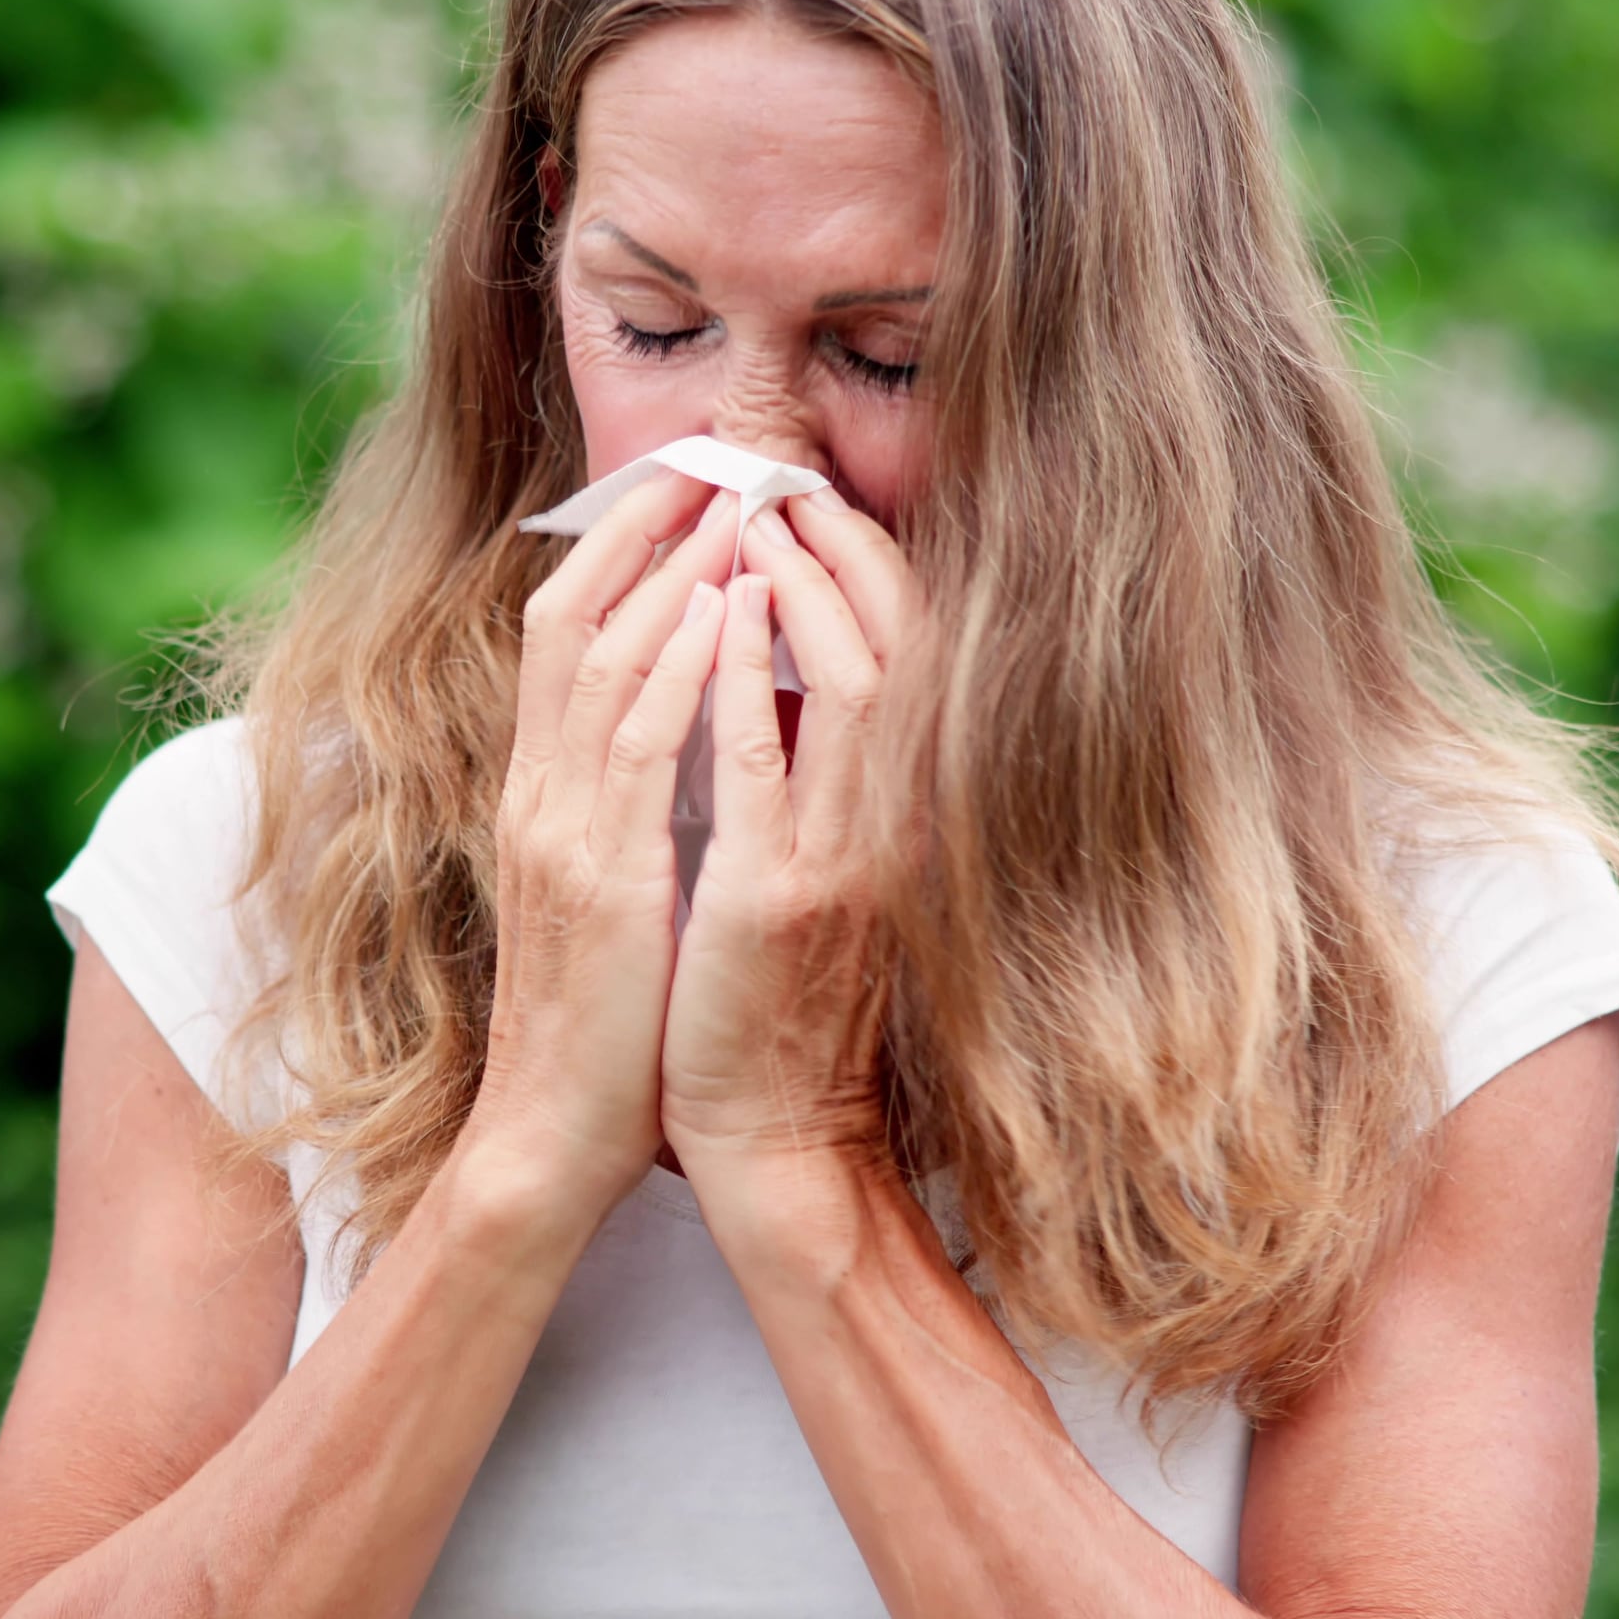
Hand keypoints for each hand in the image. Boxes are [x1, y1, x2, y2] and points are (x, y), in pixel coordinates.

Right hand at [464, 473, 745, 1222]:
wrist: (552, 1142)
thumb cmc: (603, 1031)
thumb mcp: (614, 896)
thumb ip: (634, 815)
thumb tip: (690, 740)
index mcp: (543, 800)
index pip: (564, 641)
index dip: (615, 557)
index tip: (679, 491)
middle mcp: (540, 798)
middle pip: (568, 620)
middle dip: (636, 530)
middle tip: (706, 455)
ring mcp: (563, 832)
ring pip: (601, 661)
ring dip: (667, 572)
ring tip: (727, 499)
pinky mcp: (603, 879)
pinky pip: (638, 745)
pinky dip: (678, 666)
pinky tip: (722, 609)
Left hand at [659, 494, 918, 1196]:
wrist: (777, 1137)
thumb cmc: (779, 1006)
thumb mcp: (821, 872)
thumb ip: (815, 780)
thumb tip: (778, 676)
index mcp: (898, 812)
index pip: (907, 654)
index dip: (865, 564)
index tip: (808, 501)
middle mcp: (889, 823)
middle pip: (897, 645)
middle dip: (841, 549)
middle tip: (778, 480)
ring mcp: (840, 858)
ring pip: (849, 683)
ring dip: (797, 589)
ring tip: (748, 520)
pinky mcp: (774, 897)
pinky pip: (764, 764)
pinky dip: (740, 679)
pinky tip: (711, 616)